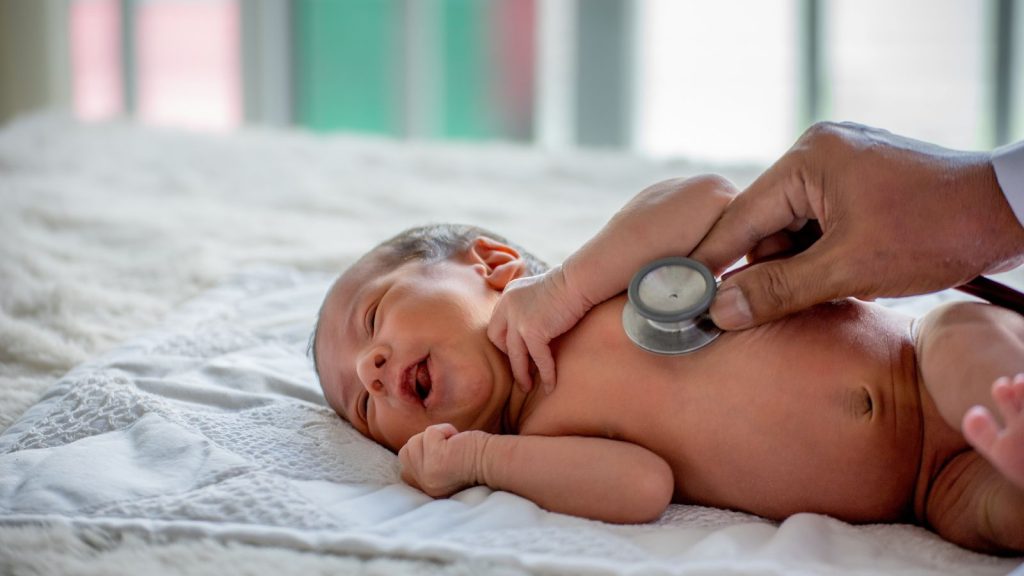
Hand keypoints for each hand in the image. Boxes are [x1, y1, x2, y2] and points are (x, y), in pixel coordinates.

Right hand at [398, 424, 487, 497]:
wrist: (494, 461)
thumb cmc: (472, 459)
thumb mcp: (441, 466)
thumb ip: (424, 463)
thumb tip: (409, 448)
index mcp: (426, 491)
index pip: (405, 468)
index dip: (420, 454)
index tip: (442, 454)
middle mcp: (425, 487)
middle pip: (406, 452)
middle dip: (427, 444)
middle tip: (450, 450)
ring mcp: (429, 475)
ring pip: (414, 441)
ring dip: (436, 436)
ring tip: (453, 446)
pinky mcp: (436, 461)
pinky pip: (429, 433)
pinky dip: (445, 430)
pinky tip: (458, 441)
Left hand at [487, 266, 591, 392]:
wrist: (579, 280)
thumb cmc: (568, 285)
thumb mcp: (539, 292)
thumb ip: (530, 306)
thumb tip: (535, 327)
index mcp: (508, 295)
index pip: (497, 323)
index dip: (505, 340)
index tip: (517, 352)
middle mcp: (508, 305)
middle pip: (497, 339)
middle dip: (507, 356)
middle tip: (519, 368)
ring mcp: (518, 318)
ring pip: (515, 355)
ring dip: (521, 374)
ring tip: (527, 387)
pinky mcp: (532, 330)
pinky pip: (537, 358)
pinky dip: (545, 373)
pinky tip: (550, 385)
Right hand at [691, 121, 1023, 329]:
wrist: (1009, 211)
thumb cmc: (934, 230)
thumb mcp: (850, 267)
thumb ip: (779, 290)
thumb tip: (718, 311)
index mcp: (809, 158)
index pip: (741, 217)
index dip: (711, 260)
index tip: (683, 295)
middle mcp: (819, 152)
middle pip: (767, 225)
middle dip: (770, 270)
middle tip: (767, 312)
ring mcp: (842, 164)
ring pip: (794, 229)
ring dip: (800, 267)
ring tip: (827, 292)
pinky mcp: (861, 181)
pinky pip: (820, 224)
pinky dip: (822, 256)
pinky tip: (839, 279)